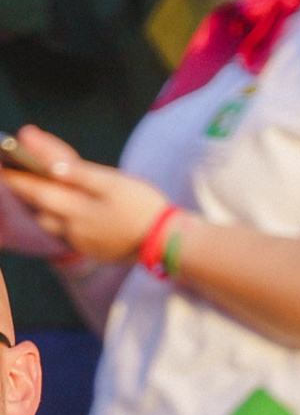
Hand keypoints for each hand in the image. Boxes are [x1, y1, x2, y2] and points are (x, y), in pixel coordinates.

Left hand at [0, 124, 166, 267]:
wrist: (167, 243)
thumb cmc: (142, 206)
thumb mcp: (112, 182)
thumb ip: (79, 174)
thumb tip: (51, 167)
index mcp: (74, 207)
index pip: (36, 188)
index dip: (18, 175)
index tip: (3, 164)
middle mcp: (72, 227)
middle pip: (40, 206)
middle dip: (26, 189)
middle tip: (15, 175)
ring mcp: (82, 241)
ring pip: (51, 223)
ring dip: (42, 207)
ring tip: (38, 193)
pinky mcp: (94, 250)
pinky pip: (68, 233)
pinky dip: (60, 219)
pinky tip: (67, 212)